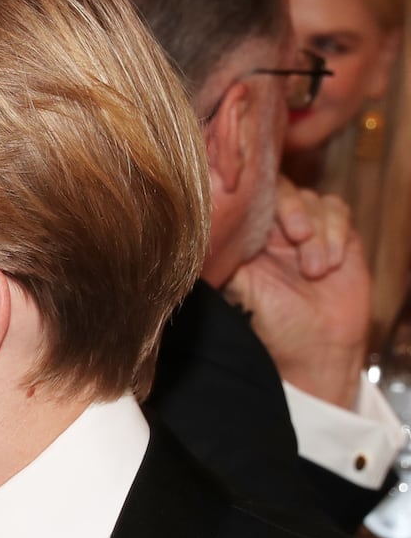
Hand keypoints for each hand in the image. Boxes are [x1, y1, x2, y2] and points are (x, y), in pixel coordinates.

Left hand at [223, 178, 370, 408]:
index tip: (261, 216)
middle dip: (293, 209)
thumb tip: (198, 229)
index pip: (248, 195)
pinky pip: (338, 211)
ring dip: (318, 233)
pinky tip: (331, 264)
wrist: (317, 348)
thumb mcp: (239, 287)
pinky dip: (336, 234)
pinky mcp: (339, 235)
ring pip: (314, 200)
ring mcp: (307, 229)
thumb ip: (225, 256)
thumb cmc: (273, 323)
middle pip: (283, 188)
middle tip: (297, 237)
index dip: (258, 195)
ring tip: (314, 270)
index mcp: (245, 235)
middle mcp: (274, 228)